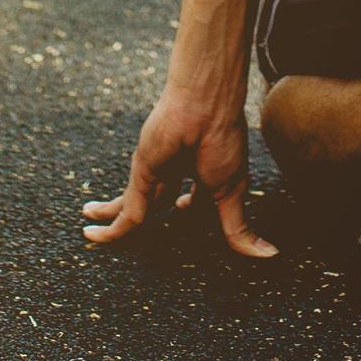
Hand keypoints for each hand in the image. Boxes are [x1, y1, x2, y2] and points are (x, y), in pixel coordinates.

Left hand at [81, 88, 277, 256]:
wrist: (205, 107)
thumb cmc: (223, 140)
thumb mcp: (231, 193)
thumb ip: (238, 227)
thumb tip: (269, 254)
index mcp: (199, 173)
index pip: (189, 196)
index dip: (187, 206)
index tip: (184, 211)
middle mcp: (173, 173)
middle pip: (154, 204)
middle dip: (142, 219)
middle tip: (124, 233)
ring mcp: (154, 174)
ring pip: (131, 209)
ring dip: (112, 223)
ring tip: (91, 232)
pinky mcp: (140, 176)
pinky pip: (126, 212)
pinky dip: (112, 227)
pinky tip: (95, 234)